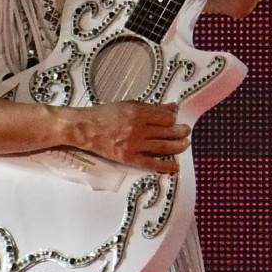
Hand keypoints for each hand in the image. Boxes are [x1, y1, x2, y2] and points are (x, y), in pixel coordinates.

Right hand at [73, 99, 191, 172]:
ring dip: (178, 146)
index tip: (176, 120)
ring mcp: (133, 144)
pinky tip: (175, 167)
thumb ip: (152, 107)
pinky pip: (151, 163)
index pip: (166, 117)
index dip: (173, 119)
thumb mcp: (129, 105)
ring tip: (186, 144)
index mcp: (138, 112)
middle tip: (187, 131)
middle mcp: (137, 128)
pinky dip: (165, 166)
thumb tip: (172, 107)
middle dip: (181, 131)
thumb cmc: (104, 114)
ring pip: (163, 146)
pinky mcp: (128, 157)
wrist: (85, 129)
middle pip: (168, 131)